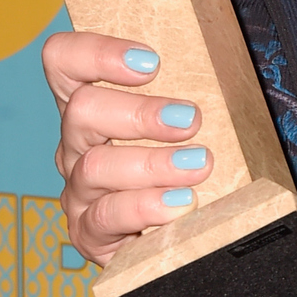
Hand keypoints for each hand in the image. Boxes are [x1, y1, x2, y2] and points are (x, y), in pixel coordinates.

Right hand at [43, 29, 213, 264]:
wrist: (171, 243)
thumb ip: (186, 105)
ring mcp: (79, 191)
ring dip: (153, 163)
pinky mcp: (87, 233)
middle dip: (140, 112)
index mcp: (94, 110)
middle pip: (82, 110)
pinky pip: (106, 217)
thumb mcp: (183, 135)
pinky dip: (146, 207)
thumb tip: (233, 75)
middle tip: (189, 120)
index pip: (64, 62)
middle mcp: (76, 145)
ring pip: (95, 166)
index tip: (150, 63)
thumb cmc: (181, 177)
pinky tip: (180, 204)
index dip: (97, 52)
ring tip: (198, 165)